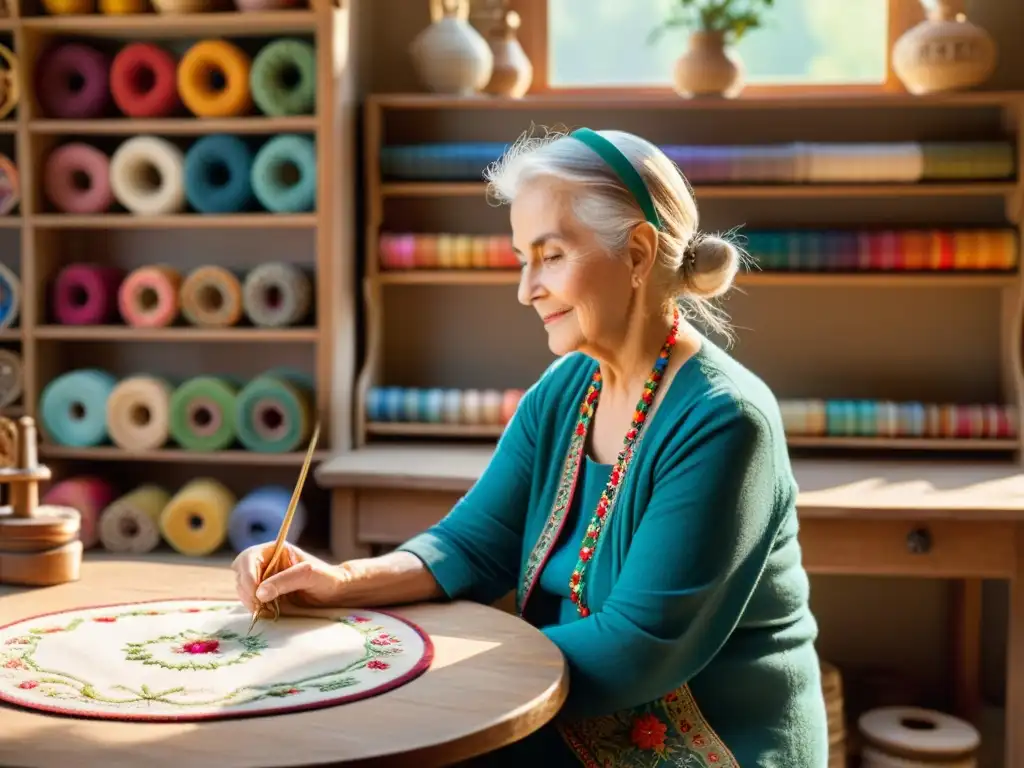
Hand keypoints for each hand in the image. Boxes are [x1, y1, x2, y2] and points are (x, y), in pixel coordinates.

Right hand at [232, 542, 347, 614]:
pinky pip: (251, 601)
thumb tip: (260, 593)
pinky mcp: (265, 595)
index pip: (249, 557)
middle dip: (247, 590)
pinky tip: (268, 612)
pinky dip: (255, 608)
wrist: (335, 593)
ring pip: (243, 589)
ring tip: (267, 609)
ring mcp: (264, 579)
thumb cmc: (326, 578)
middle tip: (259, 606)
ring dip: (250, 601)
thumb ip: (285, 581)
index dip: (247, 574)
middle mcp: (265, 563)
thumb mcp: (309, 575)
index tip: (254, 591)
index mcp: (274, 550)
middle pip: (241, 574)